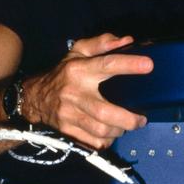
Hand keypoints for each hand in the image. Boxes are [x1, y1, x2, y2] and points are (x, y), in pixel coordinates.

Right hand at [23, 33, 152, 148]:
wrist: (34, 99)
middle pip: (105, 112)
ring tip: (125, 126)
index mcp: (78, 70)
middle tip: (141, 119)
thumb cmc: (63, 74)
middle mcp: (73, 93)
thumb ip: (101, 44)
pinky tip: (109, 134)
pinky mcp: (67, 131)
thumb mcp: (77, 53)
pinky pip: (93, 142)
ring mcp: (69, 115)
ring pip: (100, 130)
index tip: (149, 65)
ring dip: (118, 131)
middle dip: (128, 119)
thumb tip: (126, 41)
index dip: (128, 65)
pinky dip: (106, 140)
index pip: (106, 65)